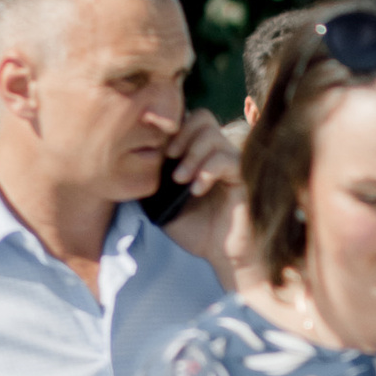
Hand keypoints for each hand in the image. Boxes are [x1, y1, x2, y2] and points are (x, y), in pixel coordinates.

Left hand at [156, 111, 244, 272]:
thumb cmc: (198, 232)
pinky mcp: (245, 178)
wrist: (224, 258)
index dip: (173, 131)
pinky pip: (227, 159)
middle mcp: (219, 154)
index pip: (189, 121)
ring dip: (192, 155)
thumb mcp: (164, 205)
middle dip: (182, 135)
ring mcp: (234, 164)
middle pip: (203, 117)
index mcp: (201, 156)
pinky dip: (208, 171)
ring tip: (181, 180)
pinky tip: (197, 190)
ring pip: (213, 135)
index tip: (160, 155)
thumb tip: (131, 161)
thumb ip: (153, 181)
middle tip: (169, 159)